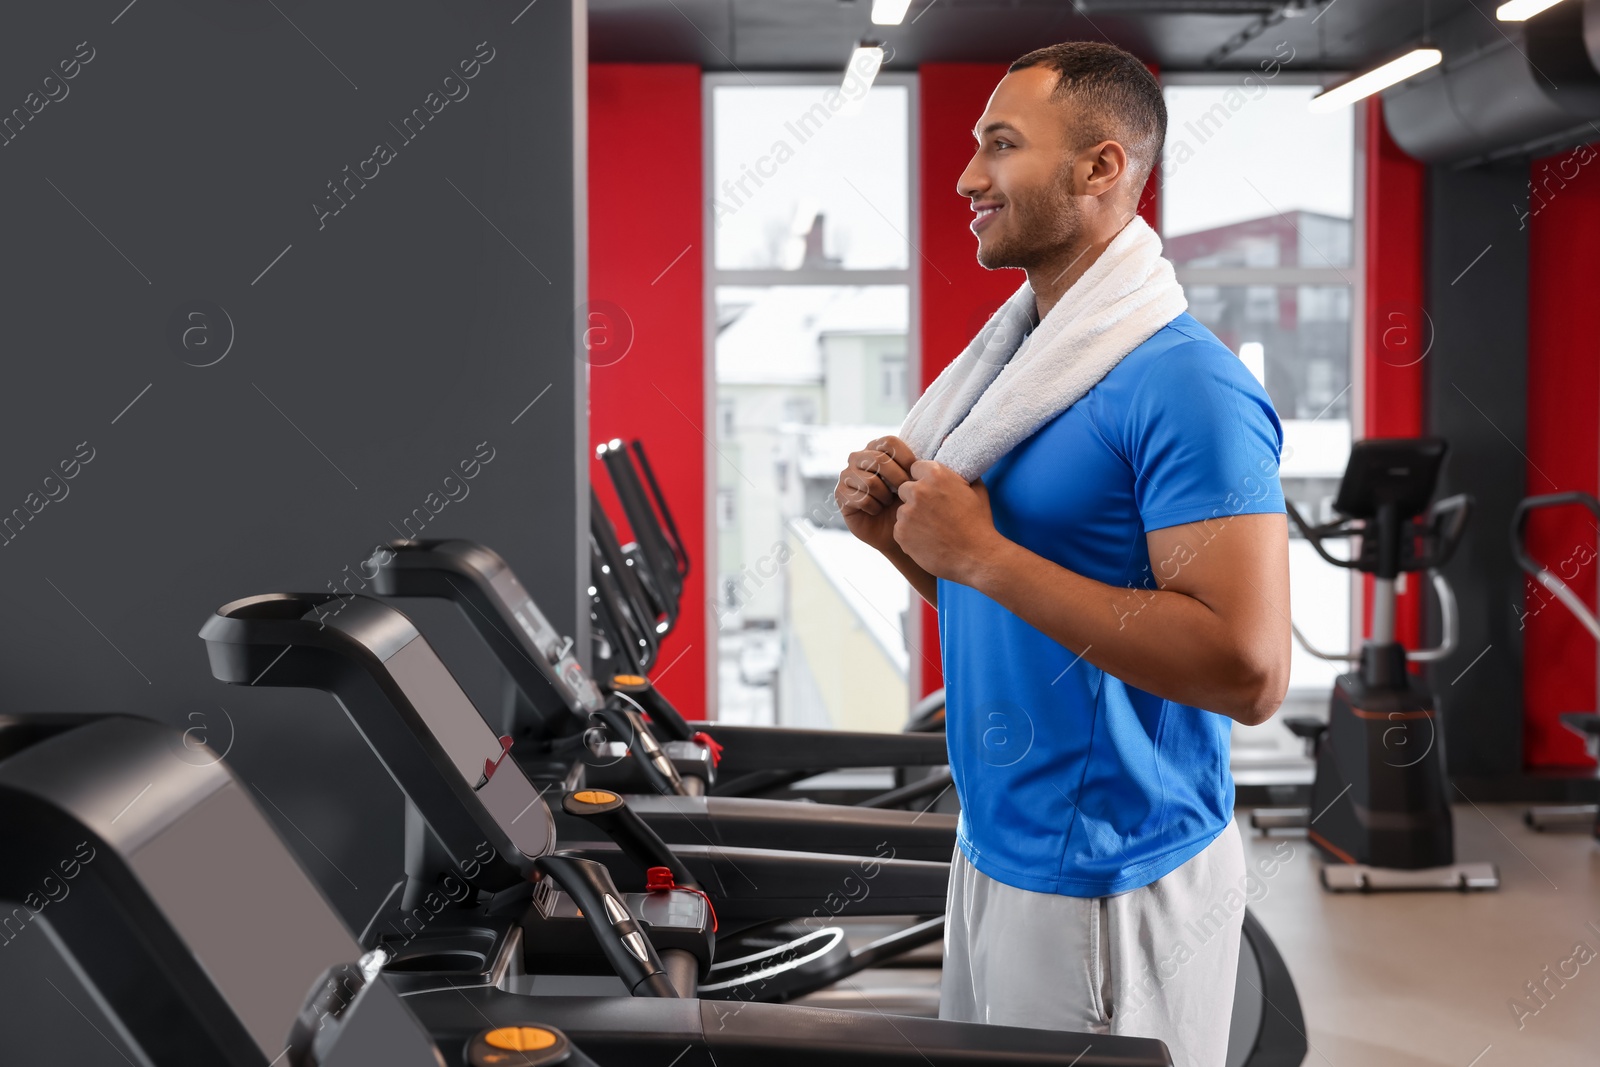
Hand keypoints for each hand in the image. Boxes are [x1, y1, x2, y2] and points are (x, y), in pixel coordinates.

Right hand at [835, 435, 917, 555]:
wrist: (894, 528)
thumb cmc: (905, 502)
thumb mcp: (914, 482)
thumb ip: (914, 466)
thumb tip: (921, 461)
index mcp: (876, 448)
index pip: (889, 442)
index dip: (906, 458)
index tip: (917, 477)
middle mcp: (858, 457)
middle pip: (879, 460)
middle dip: (898, 480)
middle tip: (905, 494)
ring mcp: (846, 474)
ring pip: (870, 482)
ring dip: (885, 496)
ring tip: (888, 502)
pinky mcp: (840, 494)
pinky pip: (861, 499)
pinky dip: (874, 507)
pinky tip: (876, 510)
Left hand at [894, 460, 1002, 583]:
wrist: (977, 556)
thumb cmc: (979, 524)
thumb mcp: (977, 491)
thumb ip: (964, 475)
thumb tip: (960, 467)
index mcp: (936, 475)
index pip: (915, 467)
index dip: (923, 479)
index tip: (931, 490)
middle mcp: (918, 491)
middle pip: (905, 489)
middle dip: (915, 498)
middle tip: (932, 512)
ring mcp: (907, 513)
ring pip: (902, 511)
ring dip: (912, 518)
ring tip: (933, 530)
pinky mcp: (900, 533)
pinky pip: (900, 530)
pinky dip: (910, 536)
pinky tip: (928, 542)